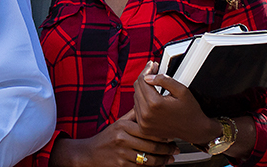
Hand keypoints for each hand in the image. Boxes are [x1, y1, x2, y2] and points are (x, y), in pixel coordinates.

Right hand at [50, 110, 178, 166]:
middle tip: (175, 148)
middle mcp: (122, 138)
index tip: (170, 134)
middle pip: (150, 145)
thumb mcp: (118, 123)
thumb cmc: (107, 137)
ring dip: (163, 160)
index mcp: (123, 126)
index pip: (147, 130)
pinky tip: (160, 165)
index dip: (161, 134)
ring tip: (170, 158)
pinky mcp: (122, 165)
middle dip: (166, 148)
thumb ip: (132, 116)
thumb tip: (146, 105)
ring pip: (148, 158)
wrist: (91, 153)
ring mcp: (122, 153)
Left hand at [134, 62, 219, 144]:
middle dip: (145, 78)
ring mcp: (144, 123)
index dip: (147, 69)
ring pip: (136, 97)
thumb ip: (164, 80)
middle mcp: (146, 114)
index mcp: (155, 104)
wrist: (195, 130)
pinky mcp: (144, 128)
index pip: (142, 80)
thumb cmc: (190, 111)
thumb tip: (148, 77)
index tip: (152, 65)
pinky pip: (136, 109)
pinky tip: (150, 98)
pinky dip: (142, 102)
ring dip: (143, 90)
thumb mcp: (181, 90)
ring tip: (154, 86)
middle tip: (154, 72)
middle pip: (137, 87)